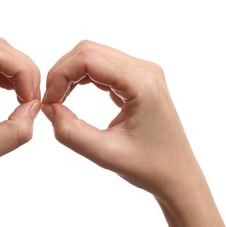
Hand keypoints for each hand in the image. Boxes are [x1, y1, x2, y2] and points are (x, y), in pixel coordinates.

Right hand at [42, 40, 225, 226]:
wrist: (178, 176)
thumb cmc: (149, 167)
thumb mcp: (106, 154)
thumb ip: (71, 133)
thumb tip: (48, 109)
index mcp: (142, 83)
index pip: (88, 58)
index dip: (60, 76)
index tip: (48, 103)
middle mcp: (144, 70)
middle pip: (89, 51)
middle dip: (62, 72)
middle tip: (50, 102)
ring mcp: (143, 73)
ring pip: (94, 56)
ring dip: (70, 74)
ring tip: (58, 101)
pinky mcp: (138, 80)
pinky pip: (103, 67)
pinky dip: (82, 78)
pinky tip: (72, 97)